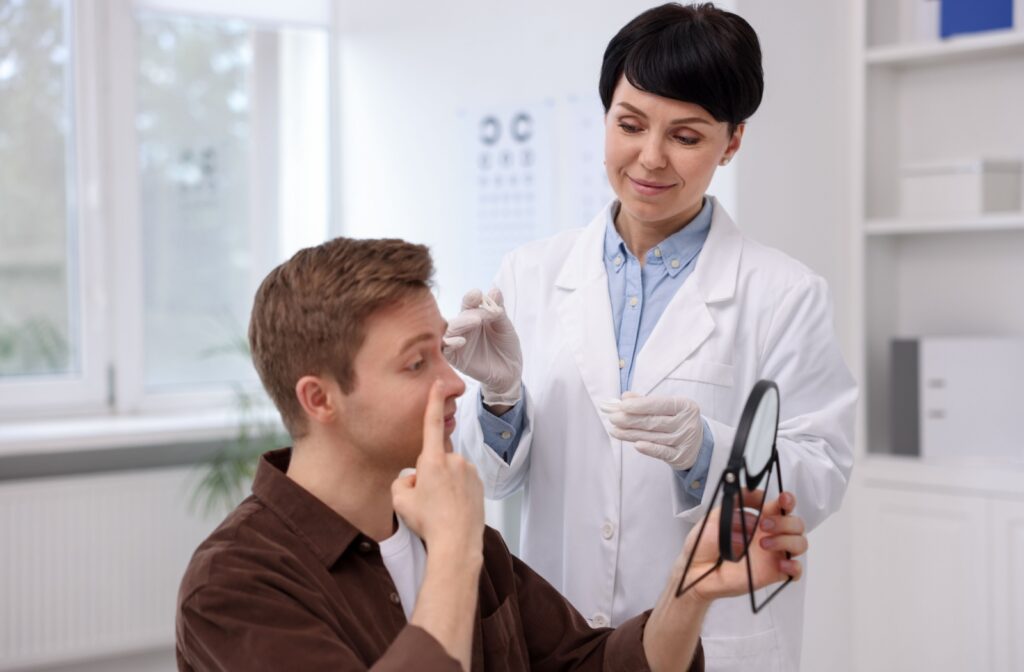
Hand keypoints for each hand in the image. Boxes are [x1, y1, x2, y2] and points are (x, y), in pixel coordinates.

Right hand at [392, 379, 484, 555]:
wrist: (457, 542)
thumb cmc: (429, 522)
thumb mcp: (400, 500)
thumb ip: (402, 481)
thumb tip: (414, 479)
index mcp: (433, 460)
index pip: (432, 424)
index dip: (434, 402)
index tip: (439, 384)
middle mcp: (454, 460)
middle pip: (436, 459)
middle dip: (429, 472)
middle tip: (426, 498)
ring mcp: (469, 471)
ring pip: (450, 472)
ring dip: (443, 483)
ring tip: (440, 507)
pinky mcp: (479, 483)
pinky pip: (462, 482)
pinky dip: (456, 491)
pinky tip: (452, 509)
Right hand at [443, 288, 522, 405]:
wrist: (510, 371)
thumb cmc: (506, 346)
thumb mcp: (505, 327)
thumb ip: (498, 310)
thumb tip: (495, 290)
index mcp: (474, 315)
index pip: (469, 303)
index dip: (471, 298)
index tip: (478, 294)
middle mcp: (463, 327)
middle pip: (459, 316)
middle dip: (468, 313)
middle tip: (481, 316)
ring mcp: (457, 341)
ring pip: (449, 329)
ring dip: (461, 324)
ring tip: (476, 322)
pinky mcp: (454, 357)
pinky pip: (445, 348)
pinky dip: (451, 343)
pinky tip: (461, 341)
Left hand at [602, 392, 702, 468]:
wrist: (698, 443)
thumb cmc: (677, 420)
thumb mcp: (668, 407)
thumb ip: (646, 401)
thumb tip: (626, 397)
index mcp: (685, 406)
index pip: (659, 404)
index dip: (639, 405)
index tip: (622, 405)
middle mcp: (686, 423)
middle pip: (653, 421)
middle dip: (630, 420)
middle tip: (613, 418)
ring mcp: (684, 441)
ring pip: (653, 437)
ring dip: (630, 434)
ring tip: (614, 430)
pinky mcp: (680, 456)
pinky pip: (662, 452)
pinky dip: (649, 448)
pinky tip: (635, 444)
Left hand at [681, 490, 805, 602]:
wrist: (695, 569)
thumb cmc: (703, 542)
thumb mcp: (717, 514)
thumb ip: (738, 500)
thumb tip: (759, 493)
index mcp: (759, 518)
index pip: (782, 507)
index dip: (788, 501)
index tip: (783, 500)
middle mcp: (770, 534)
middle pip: (796, 524)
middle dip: (785, 521)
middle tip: (764, 525)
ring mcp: (773, 554)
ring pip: (800, 544)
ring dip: (787, 540)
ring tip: (763, 544)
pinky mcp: (772, 573)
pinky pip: (795, 571)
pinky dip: (794, 567)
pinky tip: (781, 564)